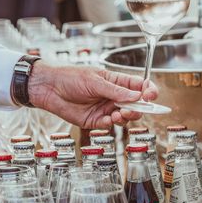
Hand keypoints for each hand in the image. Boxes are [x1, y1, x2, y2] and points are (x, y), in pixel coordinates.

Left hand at [28, 62, 157, 128]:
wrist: (49, 88)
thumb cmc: (70, 77)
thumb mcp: (95, 81)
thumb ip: (115, 91)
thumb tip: (136, 96)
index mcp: (116, 82)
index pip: (139, 86)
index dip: (148, 91)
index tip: (151, 96)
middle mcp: (113, 96)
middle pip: (136, 105)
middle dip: (138, 108)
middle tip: (135, 109)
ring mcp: (105, 109)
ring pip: (125, 117)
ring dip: (126, 117)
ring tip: (119, 113)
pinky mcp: (96, 121)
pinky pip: (109, 125)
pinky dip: (111, 123)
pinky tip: (108, 118)